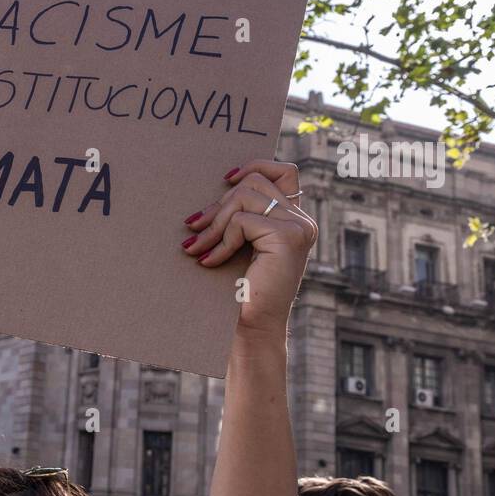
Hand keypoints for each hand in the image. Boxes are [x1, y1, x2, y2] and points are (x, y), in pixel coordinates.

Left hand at [181, 160, 317, 336]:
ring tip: (196, 247)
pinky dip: (221, 241)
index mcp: (294, 220)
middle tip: (192, 227)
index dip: (254, 166)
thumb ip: (240, 217)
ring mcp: (298, 227)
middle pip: (255, 182)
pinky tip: (210, 262)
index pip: (283, 172)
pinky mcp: (287, 237)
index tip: (224, 179)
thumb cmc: (239, 291)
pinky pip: (242, 221)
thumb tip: (217, 187)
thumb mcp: (241, 246)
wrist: (251, 329)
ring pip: (245, 197)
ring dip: (214, 223)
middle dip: (217, 204)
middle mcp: (302, 220)